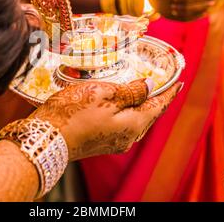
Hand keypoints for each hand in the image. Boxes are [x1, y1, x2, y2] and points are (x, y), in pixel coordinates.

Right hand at [30, 79, 181, 160]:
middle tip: (159, 81)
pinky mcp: (101, 142)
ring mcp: (114, 142)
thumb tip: (149, 85)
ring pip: (133, 120)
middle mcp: (128, 137)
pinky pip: (121, 124)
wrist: (45, 139)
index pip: (158, 106)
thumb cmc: (73, 113)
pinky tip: (117, 102)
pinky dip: (124, 111)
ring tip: (138, 88)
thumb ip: (130, 91)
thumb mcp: (104, 94)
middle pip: (147, 114)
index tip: (178, 82)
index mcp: (133, 125)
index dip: (169, 92)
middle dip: (154, 98)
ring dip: (138, 104)